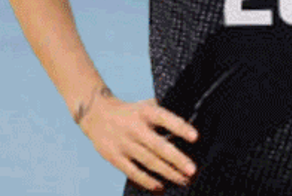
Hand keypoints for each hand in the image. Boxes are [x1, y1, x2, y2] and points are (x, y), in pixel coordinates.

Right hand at [78, 89, 198, 191]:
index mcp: (144, 112)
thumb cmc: (130, 112)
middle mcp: (133, 127)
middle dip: (176, 159)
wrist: (96, 115)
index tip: (195, 137)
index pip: (164, 118)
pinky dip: (147, 180)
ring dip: (167, 172)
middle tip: (192, 170)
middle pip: (157, 145)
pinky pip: (132, 171)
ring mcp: (123, 143)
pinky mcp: (114, 156)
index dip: (180, 127)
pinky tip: (160, 186)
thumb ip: (164, 112)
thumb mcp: (145, 105)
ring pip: (148, 161)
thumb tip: (192, 119)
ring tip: (183, 180)